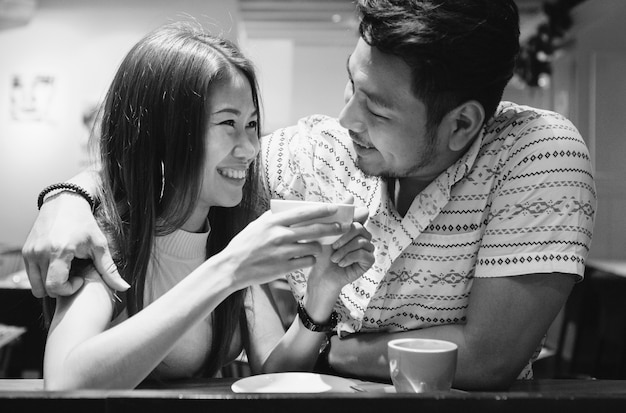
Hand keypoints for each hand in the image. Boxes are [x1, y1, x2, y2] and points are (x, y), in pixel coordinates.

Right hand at [22, 193, 128, 297]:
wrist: (65, 202)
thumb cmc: (84, 223)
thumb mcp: (99, 245)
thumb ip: (109, 269)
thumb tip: (125, 288)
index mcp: (59, 251)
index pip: (55, 286)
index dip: (69, 289)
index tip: (80, 279)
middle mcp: (40, 252)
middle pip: (45, 289)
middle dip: (61, 288)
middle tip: (74, 276)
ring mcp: (30, 252)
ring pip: (35, 285)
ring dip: (50, 284)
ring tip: (65, 271)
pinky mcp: (26, 251)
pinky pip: (30, 276)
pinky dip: (43, 277)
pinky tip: (57, 266)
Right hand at [219, 204, 349, 288]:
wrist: (231, 267)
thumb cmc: (245, 244)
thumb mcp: (257, 225)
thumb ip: (275, 218)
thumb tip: (295, 210)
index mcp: (273, 221)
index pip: (304, 212)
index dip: (322, 210)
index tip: (335, 208)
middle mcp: (279, 235)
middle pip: (314, 230)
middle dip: (332, 228)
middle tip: (341, 227)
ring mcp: (283, 252)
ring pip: (313, 247)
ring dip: (320, 247)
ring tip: (319, 246)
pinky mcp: (284, 267)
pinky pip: (307, 261)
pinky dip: (311, 259)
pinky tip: (308, 258)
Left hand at [307, 203, 373, 292]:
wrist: (320, 276)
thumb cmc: (322, 254)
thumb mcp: (326, 232)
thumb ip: (338, 215)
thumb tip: (351, 196)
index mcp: (354, 228)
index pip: (357, 217)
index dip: (348, 221)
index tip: (338, 229)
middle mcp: (363, 236)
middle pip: (359, 228)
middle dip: (343, 237)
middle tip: (332, 247)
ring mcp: (367, 248)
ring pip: (361, 242)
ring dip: (344, 250)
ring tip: (334, 258)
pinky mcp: (369, 261)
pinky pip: (364, 254)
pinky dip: (349, 258)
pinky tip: (341, 264)